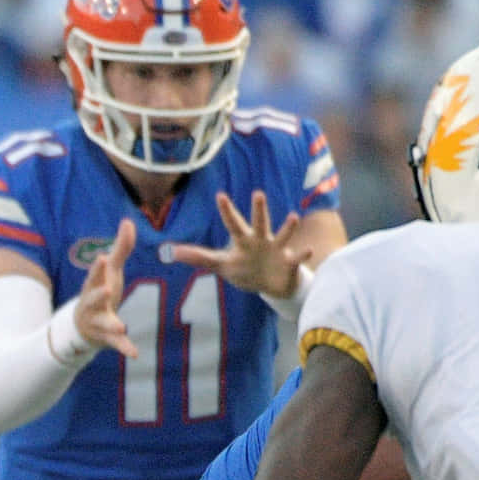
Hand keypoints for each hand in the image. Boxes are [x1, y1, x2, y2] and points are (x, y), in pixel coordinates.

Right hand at [72, 217, 137, 358]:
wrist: (82, 327)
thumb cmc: (99, 293)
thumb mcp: (111, 271)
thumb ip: (121, 248)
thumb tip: (129, 221)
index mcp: (94, 286)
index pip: (95, 275)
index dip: (98, 268)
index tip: (103, 258)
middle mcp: (92, 304)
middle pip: (92, 298)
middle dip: (98, 294)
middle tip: (108, 288)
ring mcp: (97, 322)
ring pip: (103, 323)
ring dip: (111, 325)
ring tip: (120, 327)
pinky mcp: (105, 338)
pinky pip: (115, 344)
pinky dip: (124, 348)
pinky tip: (135, 354)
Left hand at [169, 190, 305, 297]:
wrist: (271, 285)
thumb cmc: (245, 269)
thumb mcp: (222, 264)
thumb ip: (199, 257)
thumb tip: (172, 253)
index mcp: (244, 241)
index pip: (233, 223)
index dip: (226, 211)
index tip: (220, 195)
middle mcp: (261, 240)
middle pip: (259, 223)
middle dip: (259, 210)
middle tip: (257, 193)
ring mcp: (277, 250)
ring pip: (283, 236)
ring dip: (288, 228)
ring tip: (292, 217)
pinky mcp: (289, 263)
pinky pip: (297, 258)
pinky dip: (301, 255)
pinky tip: (306, 251)